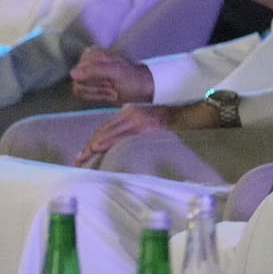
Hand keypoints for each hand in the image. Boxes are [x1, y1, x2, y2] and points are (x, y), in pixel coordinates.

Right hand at [69, 47, 153, 104]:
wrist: (144, 90)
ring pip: (80, 89)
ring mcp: (88, 75)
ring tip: (113, 89)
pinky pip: (84, 95)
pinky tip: (110, 94)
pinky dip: (98, 97)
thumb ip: (94, 71)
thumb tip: (73, 73)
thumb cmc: (133, 79)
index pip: (77, 72)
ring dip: (99, 93)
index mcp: (92, 54)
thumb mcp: (116, 72)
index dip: (93, 79)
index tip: (109, 80)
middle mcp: (87, 63)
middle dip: (97, 87)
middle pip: (78, 81)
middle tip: (113, 85)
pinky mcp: (90, 86)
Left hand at [73, 101, 221, 166]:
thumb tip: (122, 149)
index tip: (84, 154)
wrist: (195, 116)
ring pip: (109, 132)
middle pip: (104, 130)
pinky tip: (98, 146)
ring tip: (83, 156)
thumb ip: (137, 133)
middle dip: (89, 145)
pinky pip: (123, 135)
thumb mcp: (152, 126)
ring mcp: (138, 119)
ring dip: (94, 145)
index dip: (93, 141)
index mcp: (131, 113)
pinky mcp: (145, 125)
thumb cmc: (176, 124)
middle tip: (78, 160)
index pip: (107, 128)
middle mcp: (131, 113)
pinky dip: (109, 140)